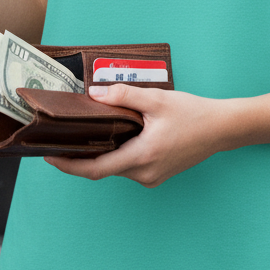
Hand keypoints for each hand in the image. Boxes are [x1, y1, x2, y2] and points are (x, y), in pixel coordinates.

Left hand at [44, 84, 231, 187]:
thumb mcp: (156, 99)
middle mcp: (144, 173)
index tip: (48, 156)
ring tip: (80, 132)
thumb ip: (124, 95)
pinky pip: (128, 165)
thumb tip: (95, 93)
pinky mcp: (156, 173)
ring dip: (99, 151)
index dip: (69, 165)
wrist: (221, 129)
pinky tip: (110, 134)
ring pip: (116, 166)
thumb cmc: (192, 113)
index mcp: (142, 157)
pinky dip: (115, 152)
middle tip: (57, 139)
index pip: (95, 169)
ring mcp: (151, 176)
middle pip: (102, 167)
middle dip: (79, 155)